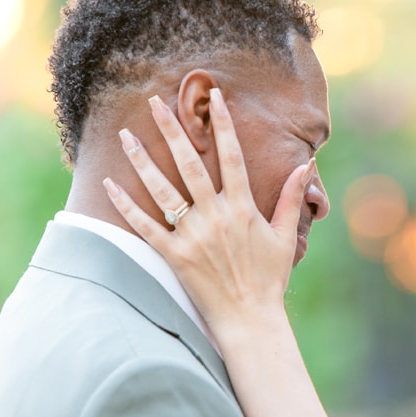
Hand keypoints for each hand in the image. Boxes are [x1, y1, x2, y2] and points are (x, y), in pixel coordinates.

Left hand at [103, 88, 312, 332]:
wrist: (250, 320)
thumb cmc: (269, 279)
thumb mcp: (285, 237)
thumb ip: (290, 199)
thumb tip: (306, 165)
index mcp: (243, 208)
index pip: (232, 156)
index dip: (224, 124)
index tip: (215, 96)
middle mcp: (215, 217)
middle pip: (190, 164)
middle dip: (172, 130)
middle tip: (155, 102)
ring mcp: (192, 236)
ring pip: (162, 190)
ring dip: (142, 161)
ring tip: (125, 135)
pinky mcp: (174, 256)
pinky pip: (144, 227)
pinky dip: (125, 206)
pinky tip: (110, 184)